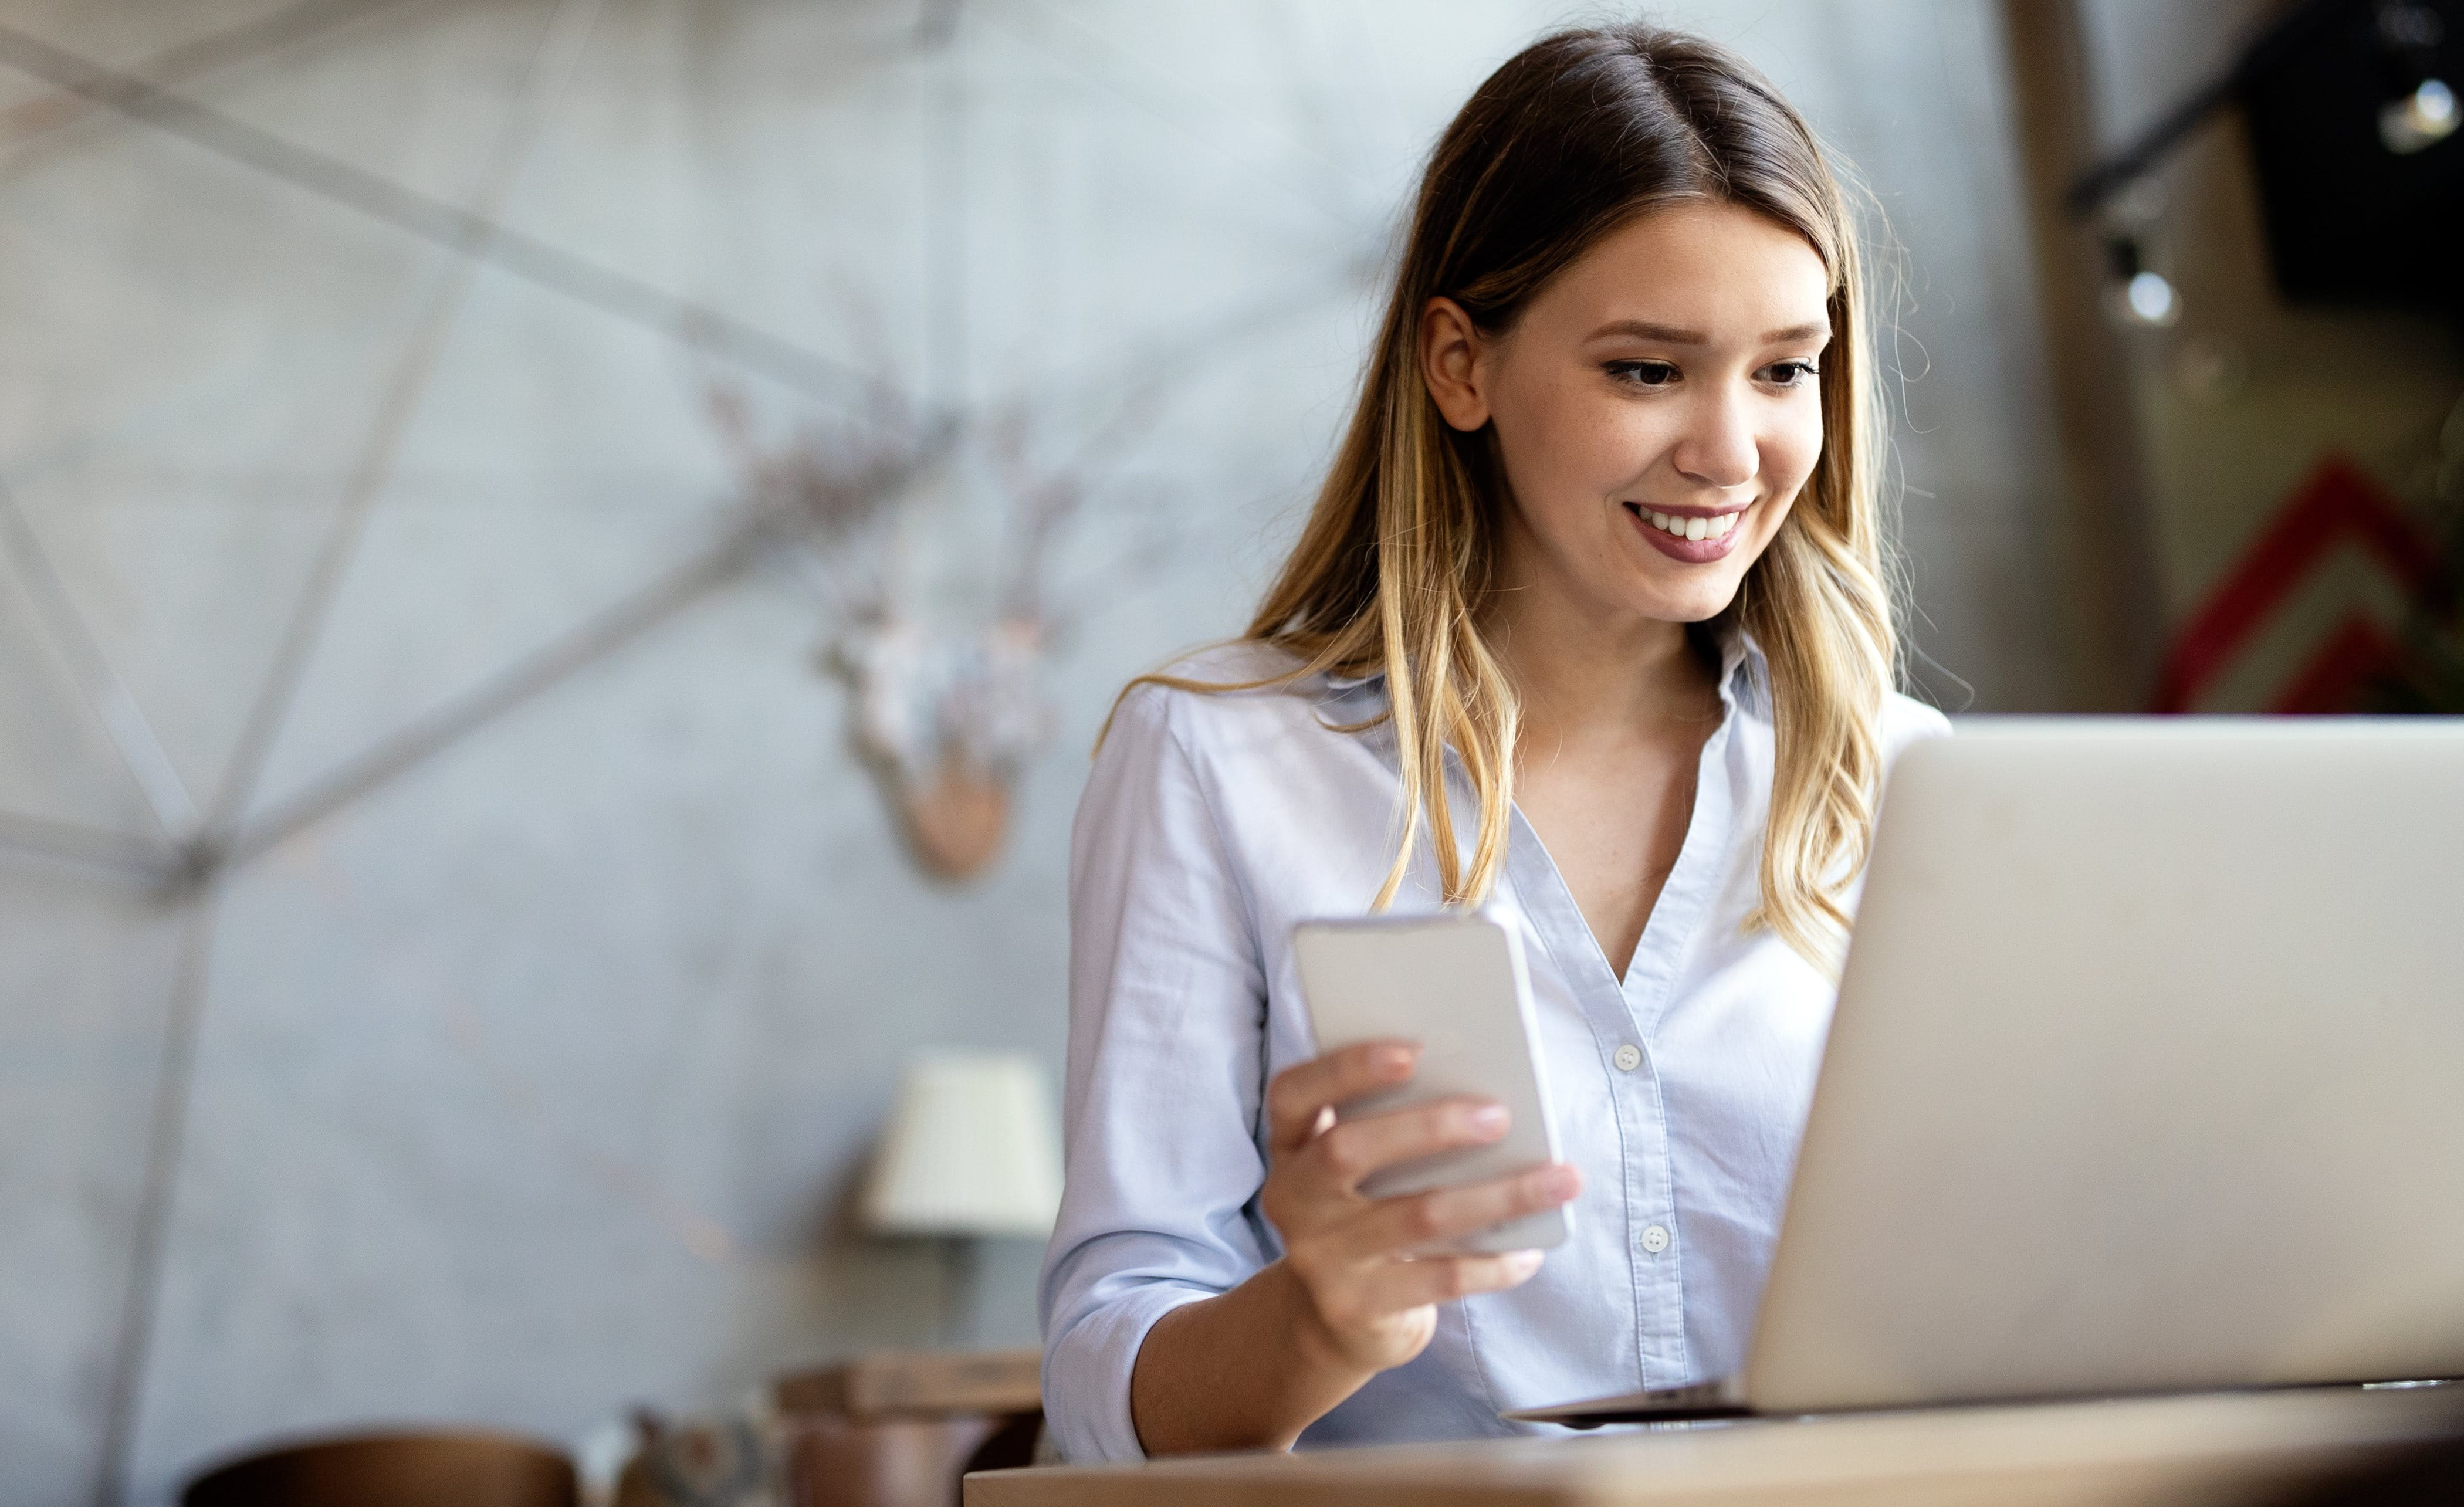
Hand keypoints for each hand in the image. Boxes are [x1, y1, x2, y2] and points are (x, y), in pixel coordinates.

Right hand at [1257, 1040, 1582, 1377]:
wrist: (1333, 1320)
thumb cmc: (1365, 1218)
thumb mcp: (1357, 1174)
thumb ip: (1390, 1133)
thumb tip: (1486, 1098)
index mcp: (1292, 1147)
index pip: (1295, 1094)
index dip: (1346, 1068)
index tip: (1413, 1050)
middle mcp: (1293, 1199)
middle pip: (1348, 1151)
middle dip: (1430, 1128)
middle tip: (1500, 1116)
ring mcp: (1320, 1257)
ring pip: (1417, 1216)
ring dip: (1498, 1195)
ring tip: (1560, 1179)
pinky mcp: (1356, 1306)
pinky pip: (1440, 1279)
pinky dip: (1494, 1263)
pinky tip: (1530, 1250)